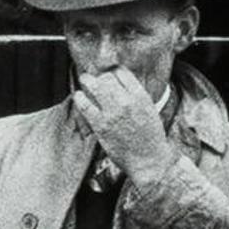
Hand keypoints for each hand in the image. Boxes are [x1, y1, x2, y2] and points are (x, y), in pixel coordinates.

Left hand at [72, 69, 177, 184]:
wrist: (147, 158)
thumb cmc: (150, 135)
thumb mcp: (149, 108)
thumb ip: (135, 95)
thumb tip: (120, 84)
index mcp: (140, 96)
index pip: (122, 72)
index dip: (113, 71)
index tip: (109, 73)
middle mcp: (126, 101)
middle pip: (106, 77)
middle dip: (99, 76)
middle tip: (94, 76)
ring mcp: (112, 113)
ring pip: (95, 88)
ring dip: (87, 81)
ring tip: (84, 79)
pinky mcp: (101, 125)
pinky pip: (86, 106)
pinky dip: (80, 98)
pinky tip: (78, 96)